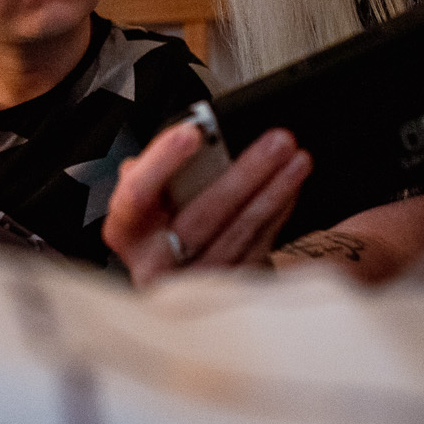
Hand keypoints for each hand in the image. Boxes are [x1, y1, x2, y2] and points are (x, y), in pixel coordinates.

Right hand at [103, 121, 311, 288]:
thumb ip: (159, 169)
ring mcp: (192, 283)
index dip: (162, 163)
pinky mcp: (226, 290)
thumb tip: (189, 135)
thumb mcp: (150, 196)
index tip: (192, 132)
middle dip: (244, 175)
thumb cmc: (159, 223)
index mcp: (127, 231)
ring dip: (273, 192)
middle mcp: (154, 263)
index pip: (137, 196)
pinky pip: (257, 249)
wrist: (175, 272)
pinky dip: (277, 214)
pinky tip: (290, 189)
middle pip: (200, 219)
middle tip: (276, 141)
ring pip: (238, 235)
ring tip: (296, 160)